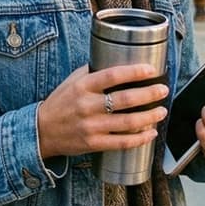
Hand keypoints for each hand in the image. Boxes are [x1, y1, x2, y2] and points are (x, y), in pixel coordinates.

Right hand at [37, 64, 168, 159]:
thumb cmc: (61, 102)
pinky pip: (121, 142)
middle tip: (163, 90)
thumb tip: (118, 61)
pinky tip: (150, 133)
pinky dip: (139, 138)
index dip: (134, 72)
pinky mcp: (93, 143)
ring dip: (149, 116)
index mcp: (83, 86)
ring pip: (127, 122)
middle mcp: (87, 105)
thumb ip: (93, 72)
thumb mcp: (73, 81)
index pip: (112, 75)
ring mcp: (91, 126)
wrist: (42, 130)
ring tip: (162, 111)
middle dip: (149, 94)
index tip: (151, 70)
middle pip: (125, 99)